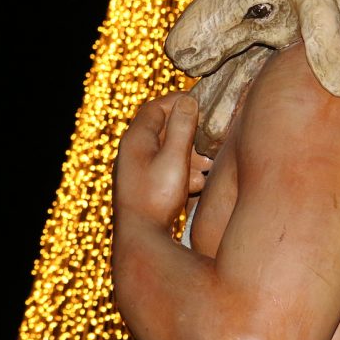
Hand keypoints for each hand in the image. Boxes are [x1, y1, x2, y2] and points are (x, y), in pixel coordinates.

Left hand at [113, 91, 200, 230]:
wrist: (140, 238)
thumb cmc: (156, 198)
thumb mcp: (174, 159)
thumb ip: (181, 128)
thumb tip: (187, 101)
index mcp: (135, 139)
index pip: (155, 108)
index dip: (177, 102)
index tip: (200, 102)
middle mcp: (131, 152)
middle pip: (161, 130)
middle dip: (188, 133)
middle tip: (208, 140)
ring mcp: (135, 170)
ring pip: (165, 151)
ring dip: (187, 155)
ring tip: (206, 166)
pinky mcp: (141, 187)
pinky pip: (163, 169)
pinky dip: (181, 171)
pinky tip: (196, 185)